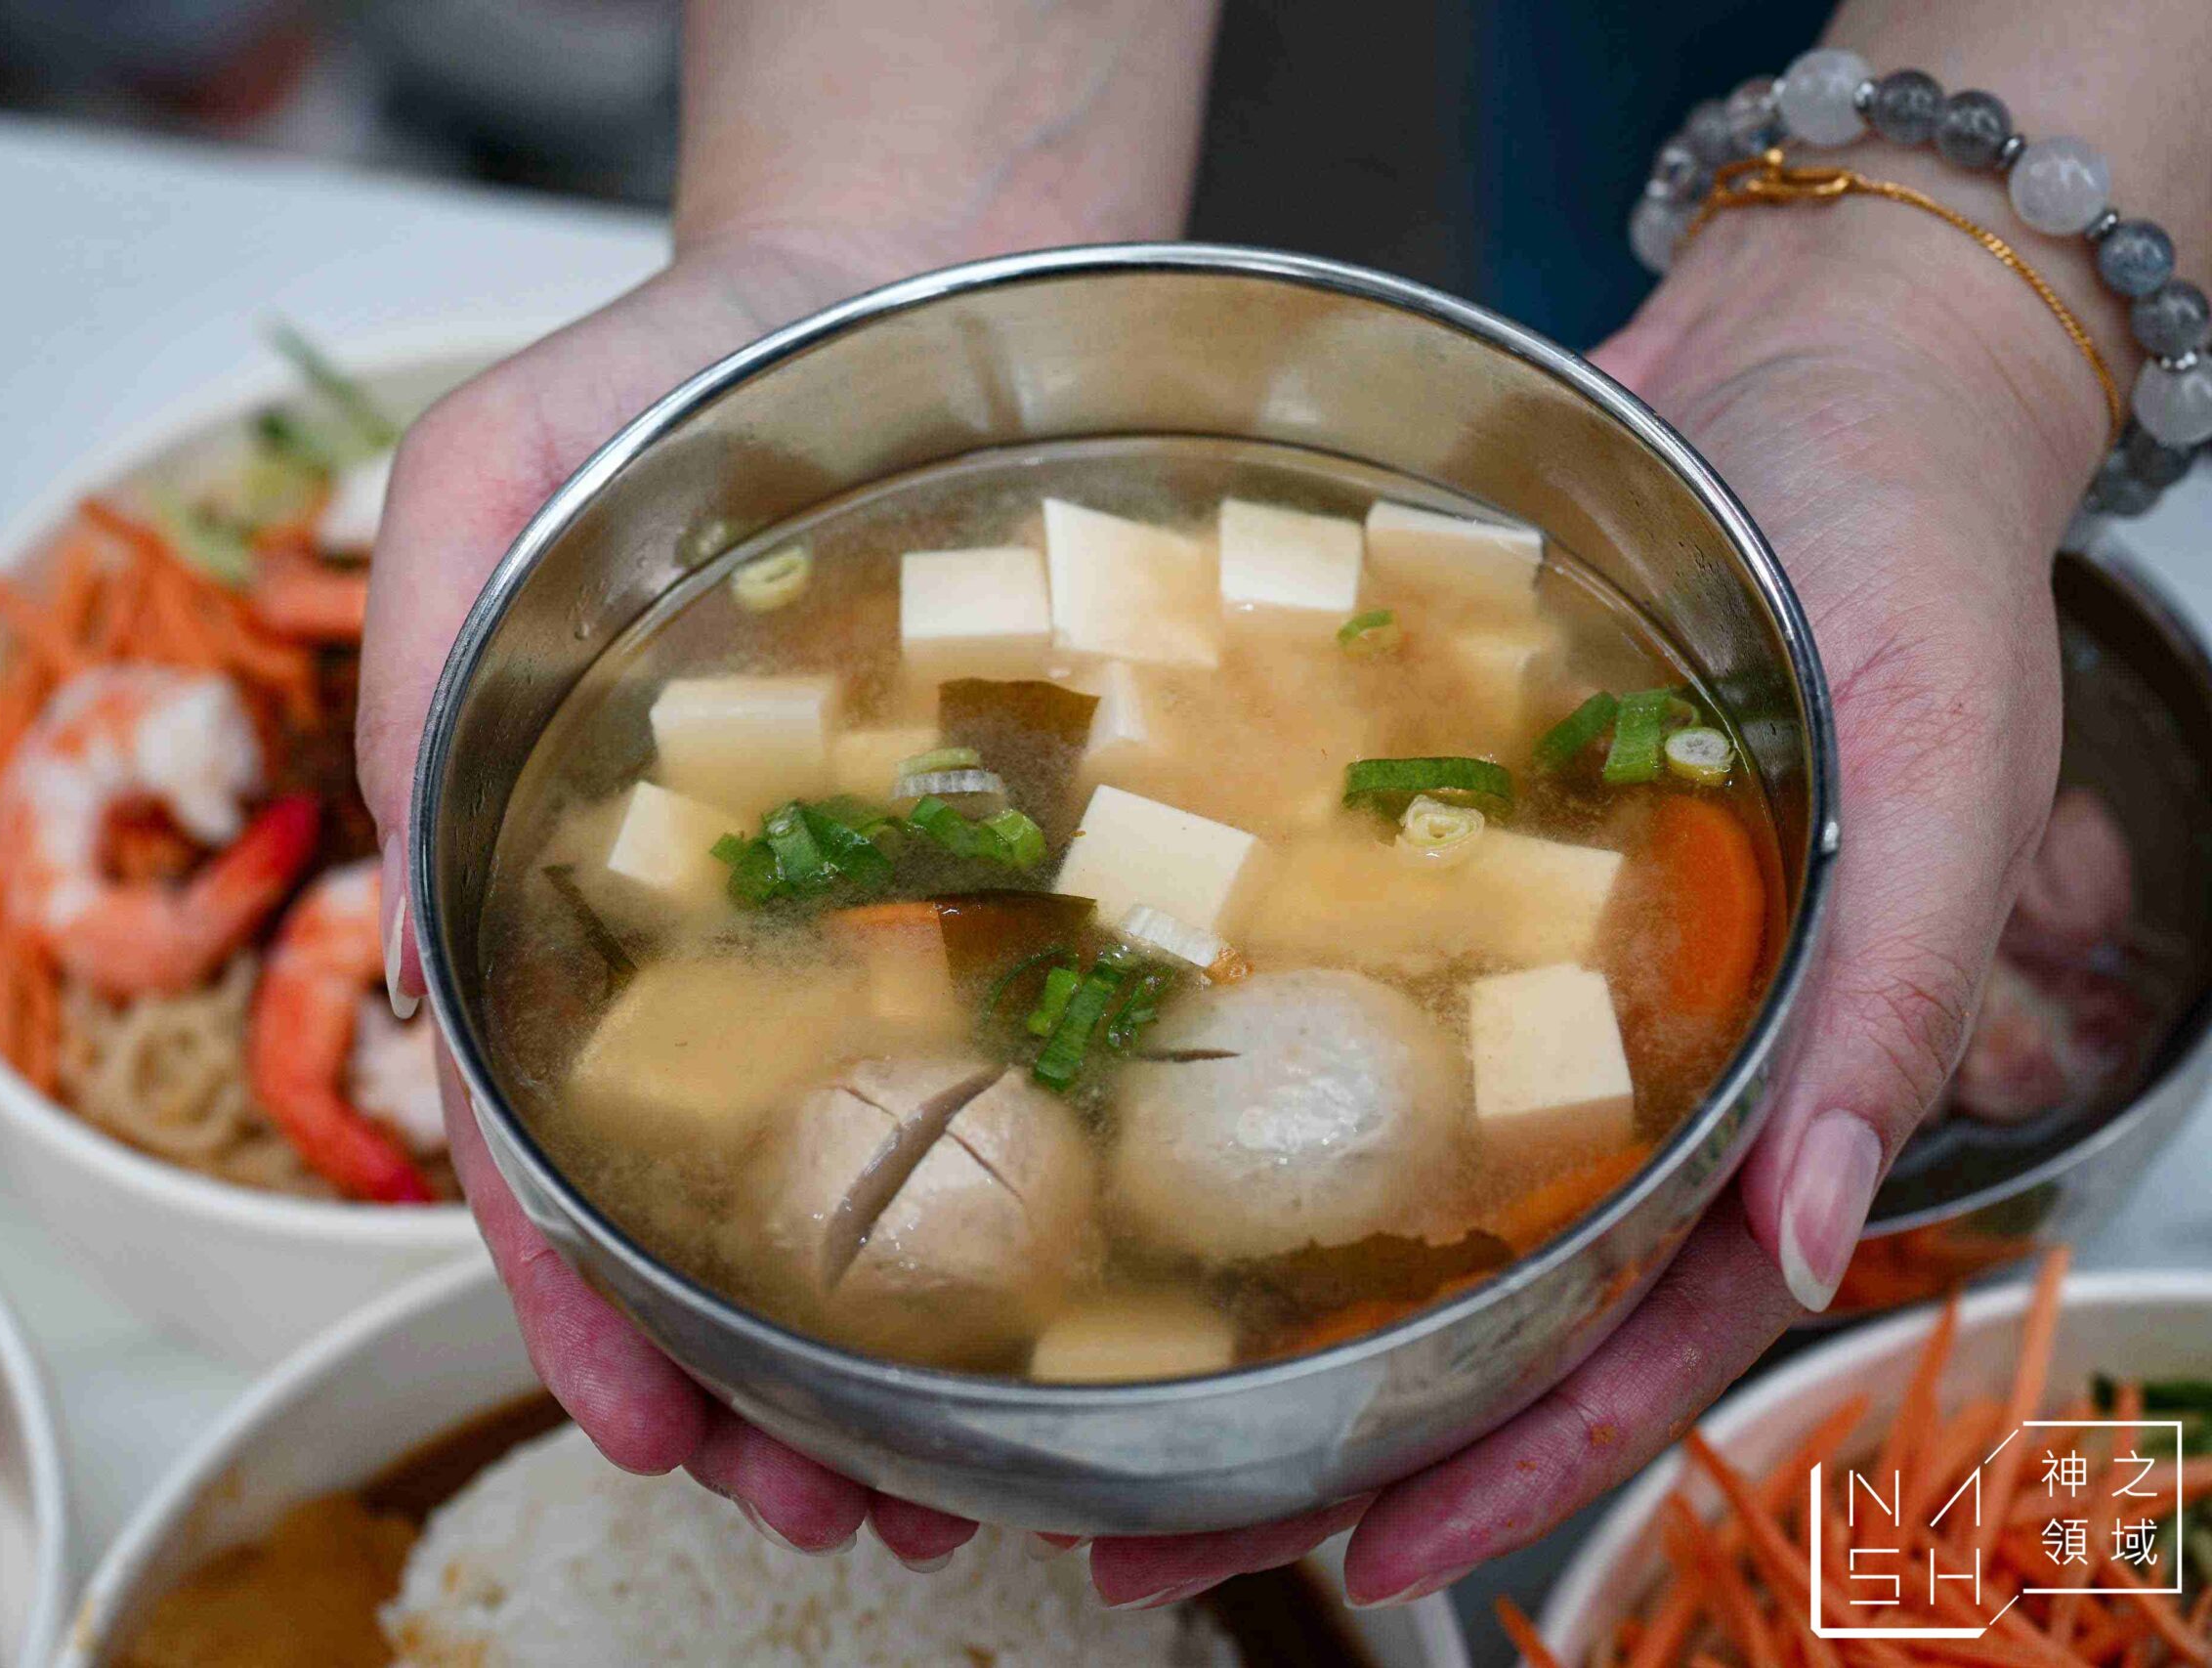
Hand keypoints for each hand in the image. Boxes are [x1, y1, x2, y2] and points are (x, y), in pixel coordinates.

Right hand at [359, 229, 988, 1567]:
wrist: (902, 287)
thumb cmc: (681, 373)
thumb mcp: (492, 474)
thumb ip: (424, 651)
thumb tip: (420, 900)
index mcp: (567, 888)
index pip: (543, 1137)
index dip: (576, 1295)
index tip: (645, 1423)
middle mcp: (716, 929)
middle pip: (706, 1201)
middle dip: (751, 1378)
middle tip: (824, 1512)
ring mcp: (873, 911)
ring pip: (865, 1166)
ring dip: (882, 1340)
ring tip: (934, 1480)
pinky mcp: (1015, 868)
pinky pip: (1025, 1040)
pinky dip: (1029, 1178)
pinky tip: (1063, 1290)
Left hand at [1078, 209, 2084, 1607]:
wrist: (1806, 361)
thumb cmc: (1916, 557)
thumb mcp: (1945, 768)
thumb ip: (1891, 1003)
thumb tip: (1806, 1243)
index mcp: (1755, 1083)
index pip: (1630, 1334)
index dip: (1505, 1460)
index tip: (1357, 1549)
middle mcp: (1611, 1051)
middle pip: (1461, 1296)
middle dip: (1312, 1429)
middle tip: (1127, 1521)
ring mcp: (1501, 960)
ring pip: (1364, 1167)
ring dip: (1232, 1285)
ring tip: (1069, 1382)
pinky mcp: (1408, 849)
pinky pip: (1305, 978)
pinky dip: (1211, 1055)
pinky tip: (1083, 1104)